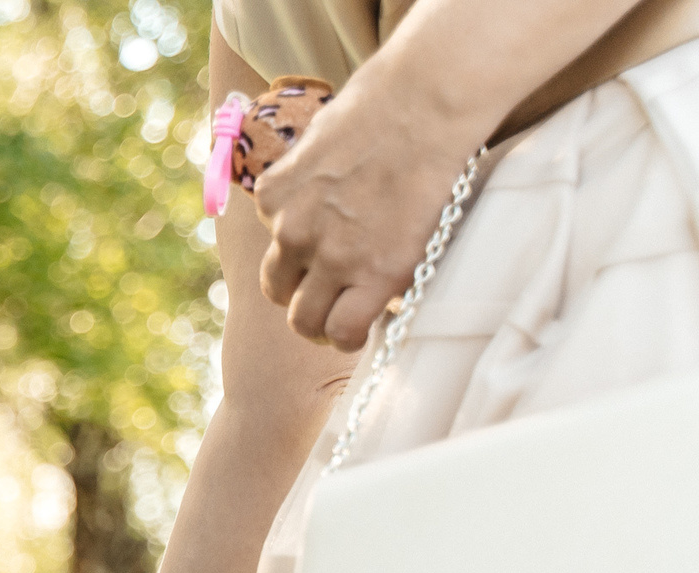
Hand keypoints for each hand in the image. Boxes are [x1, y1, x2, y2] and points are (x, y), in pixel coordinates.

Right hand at [253, 67, 484, 351]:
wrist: (424, 99)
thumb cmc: (439, 166)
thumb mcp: (424, 239)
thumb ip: (385, 277)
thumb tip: (361, 302)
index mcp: (377, 273)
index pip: (337, 333)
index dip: (343, 336)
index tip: (349, 329)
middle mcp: (330, 256)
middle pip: (300, 319)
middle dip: (314, 319)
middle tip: (327, 306)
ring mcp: (295, 225)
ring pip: (276, 281)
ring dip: (293, 279)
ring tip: (315, 258)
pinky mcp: (275, 193)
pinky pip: (270, 225)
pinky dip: (287, 219)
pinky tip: (318, 196)